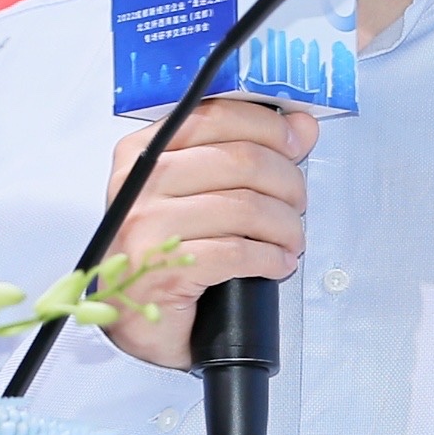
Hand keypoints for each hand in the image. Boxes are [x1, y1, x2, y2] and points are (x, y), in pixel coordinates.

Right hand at [100, 100, 318, 373]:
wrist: (131, 319)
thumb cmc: (163, 252)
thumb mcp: (195, 191)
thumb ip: (242, 152)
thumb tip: (302, 126)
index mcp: (144, 152)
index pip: (215, 116)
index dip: (268, 126)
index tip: (298, 141)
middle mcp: (140, 183)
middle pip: (239, 160)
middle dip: (286, 181)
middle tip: (298, 202)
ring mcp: (147, 226)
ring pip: (245, 207)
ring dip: (284, 226)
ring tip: (291, 239)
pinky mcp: (165, 270)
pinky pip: (238, 253)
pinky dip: (271, 258)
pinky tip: (278, 263)